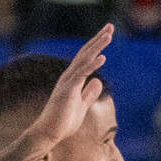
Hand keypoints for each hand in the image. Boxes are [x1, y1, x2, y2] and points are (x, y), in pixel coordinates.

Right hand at [22, 23, 113, 150]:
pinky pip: (81, 74)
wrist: (49, 133)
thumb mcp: (82, 106)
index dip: (98, 45)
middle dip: (98, 39)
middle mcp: (70, 76)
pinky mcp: (67, 90)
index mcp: (74, 79)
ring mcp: (68, 82)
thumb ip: (89, 93)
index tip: (108, 34)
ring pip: (84, 59)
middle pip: (86, 53)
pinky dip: (92, 65)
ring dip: (97, 46)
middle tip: (110, 26)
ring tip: (108, 35)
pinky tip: (102, 57)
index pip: (87, 57)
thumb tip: (99, 82)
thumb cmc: (63, 121)